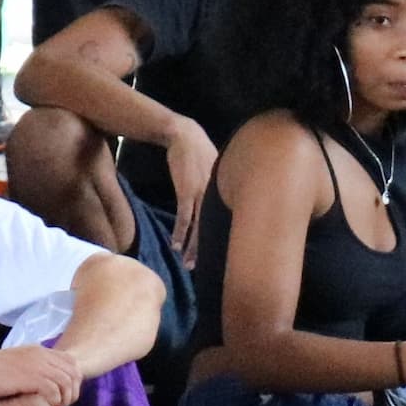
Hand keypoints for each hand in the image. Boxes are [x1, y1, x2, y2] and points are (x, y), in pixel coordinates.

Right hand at [0, 339, 85, 405]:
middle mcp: (41, 355)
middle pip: (75, 372)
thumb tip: (48, 389)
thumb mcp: (16, 369)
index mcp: (39, 351)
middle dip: (72, 392)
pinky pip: (54, 390)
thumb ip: (33, 373)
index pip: (72, 362)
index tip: (62, 396)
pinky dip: (53, 402)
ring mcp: (36, 364)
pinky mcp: (29, 376)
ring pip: (68, 382)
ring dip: (64, 399)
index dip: (72, 381)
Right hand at [164, 120, 222, 267]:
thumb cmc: (200, 153)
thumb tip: (222, 202)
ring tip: (189, 264)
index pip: (229, 222)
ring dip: (193, 247)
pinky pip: (185, 217)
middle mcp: (218, 197)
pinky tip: (177, 245)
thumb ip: (220, 189)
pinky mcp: (187, 192)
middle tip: (203, 269)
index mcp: (228, 193)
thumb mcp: (216, 173)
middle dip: (207, 251)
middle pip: (214, 229)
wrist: (185, 136)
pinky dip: (181, 232)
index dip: (225, 241)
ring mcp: (203, 195)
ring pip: (199, 228)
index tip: (224, 259)